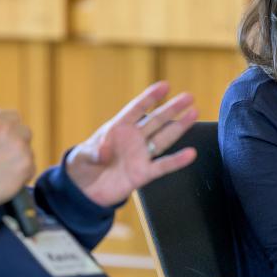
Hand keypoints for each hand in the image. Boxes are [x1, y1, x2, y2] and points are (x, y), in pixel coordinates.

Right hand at [0, 111, 34, 205]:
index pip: (13, 116)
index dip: (10, 128)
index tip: (7, 136)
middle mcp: (8, 129)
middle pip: (24, 131)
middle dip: (18, 142)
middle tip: (7, 156)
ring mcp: (20, 146)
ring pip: (28, 150)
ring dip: (20, 159)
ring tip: (3, 172)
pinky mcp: (28, 164)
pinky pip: (31, 167)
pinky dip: (23, 174)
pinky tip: (7, 180)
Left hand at [65, 81, 197, 206]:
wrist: (84, 190)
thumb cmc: (82, 166)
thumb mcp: (82, 156)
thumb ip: (94, 152)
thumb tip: (105, 151)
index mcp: (117, 128)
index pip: (136, 109)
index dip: (150, 98)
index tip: (165, 85)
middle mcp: (133, 139)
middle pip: (156, 120)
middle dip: (172, 108)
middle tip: (189, 96)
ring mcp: (140, 155)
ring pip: (163, 138)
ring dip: (179, 127)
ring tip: (194, 113)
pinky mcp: (143, 173)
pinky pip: (163, 166)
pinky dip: (177, 161)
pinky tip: (190, 153)